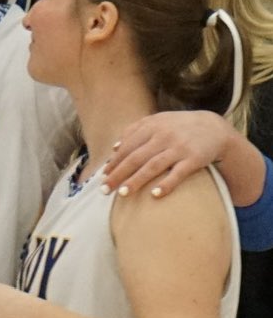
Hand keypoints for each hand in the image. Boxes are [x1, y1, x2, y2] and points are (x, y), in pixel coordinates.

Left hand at [101, 111, 228, 197]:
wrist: (215, 129)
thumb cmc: (180, 128)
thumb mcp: (159, 122)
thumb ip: (136, 130)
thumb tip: (114, 148)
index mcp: (153, 126)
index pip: (128, 146)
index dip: (114, 162)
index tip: (102, 177)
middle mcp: (165, 135)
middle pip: (136, 157)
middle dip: (118, 174)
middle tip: (104, 190)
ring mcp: (180, 147)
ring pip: (153, 165)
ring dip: (137, 180)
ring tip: (123, 194)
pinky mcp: (195, 159)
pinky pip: (179, 173)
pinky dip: (167, 184)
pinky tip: (155, 195)